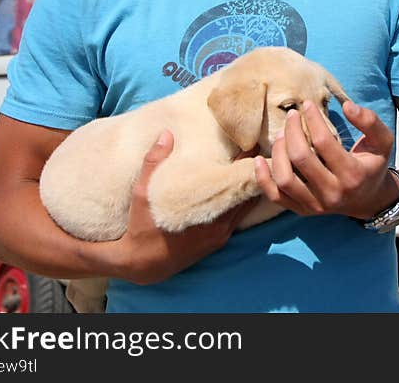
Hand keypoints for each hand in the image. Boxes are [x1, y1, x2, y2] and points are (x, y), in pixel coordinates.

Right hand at [111, 130, 258, 284]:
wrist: (142, 264)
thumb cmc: (142, 226)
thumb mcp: (142, 192)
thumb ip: (154, 162)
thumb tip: (166, 134)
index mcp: (206, 212)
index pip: (235, 183)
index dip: (244, 164)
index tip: (250, 146)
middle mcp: (219, 226)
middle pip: (245, 194)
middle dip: (250, 174)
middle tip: (257, 152)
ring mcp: (221, 235)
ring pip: (245, 207)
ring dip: (248, 188)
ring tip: (254, 167)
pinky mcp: (218, 242)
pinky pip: (238, 219)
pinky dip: (242, 203)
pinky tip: (242, 189)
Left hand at [254, 100, 398, 219]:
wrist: (370, 200)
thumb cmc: (374, 165)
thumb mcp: (383, 141)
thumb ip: (369, 121)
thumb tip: (346, 106)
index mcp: (352, 175)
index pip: (324, 142)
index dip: (313, 119)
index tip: (307, 105)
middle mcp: (333, 193)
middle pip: (301, 158)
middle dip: (292, 131)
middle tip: (292, 115)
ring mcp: (316, 205)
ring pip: (285, 178)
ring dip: (278, 152)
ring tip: (282, 134)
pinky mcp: (303, 210)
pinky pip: (276, 196)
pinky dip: (263, 178)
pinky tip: (258, 159)